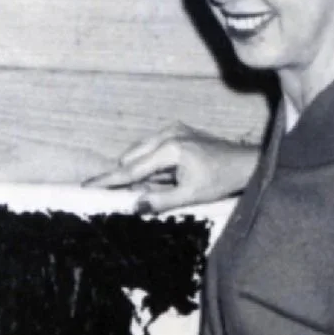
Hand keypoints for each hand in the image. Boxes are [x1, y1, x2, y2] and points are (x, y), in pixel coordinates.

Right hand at [86, 125, 257, 211]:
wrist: (245, 163)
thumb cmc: (221, 180)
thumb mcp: (190, 196)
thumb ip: (160, 202)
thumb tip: (135, 205)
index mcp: (170, 149)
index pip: (131, 169)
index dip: (109, 180)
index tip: (88, 185)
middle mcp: (169, 134)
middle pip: (131, 158)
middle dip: (128, 176)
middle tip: (138, 194)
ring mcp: (173, 129)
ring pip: (140, 151)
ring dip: (140, 169)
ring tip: (160, 183)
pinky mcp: (178, 130)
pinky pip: (151, 147)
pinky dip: (150, 162)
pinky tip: (166, 174)